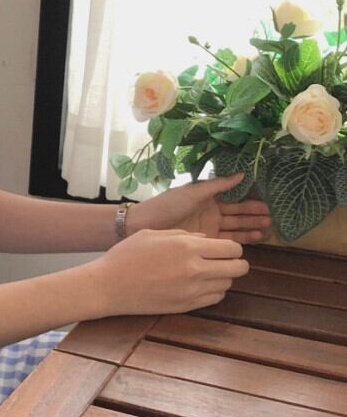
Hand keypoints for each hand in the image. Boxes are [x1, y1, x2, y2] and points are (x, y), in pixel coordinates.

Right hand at [89, 228, 249, 316]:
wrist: (107, 286)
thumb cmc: (126, 256)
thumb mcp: (153, 234)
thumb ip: (184, 234)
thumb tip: (205, 239)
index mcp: (187, 246)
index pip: (232, 248)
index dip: (233, 247)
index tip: (224, 248)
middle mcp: (194, 269)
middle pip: (238, 268)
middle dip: (235, 263)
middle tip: (223, 261)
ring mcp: (191, 291)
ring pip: (227, 284)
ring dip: (222, 278)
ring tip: (206, 273)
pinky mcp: (185, 306)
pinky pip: (214, 299)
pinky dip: (212, 291)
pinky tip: (197, 286)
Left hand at [126, 173, 270, 242]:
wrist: (143, 225)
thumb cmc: (167, 205)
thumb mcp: (193, 192)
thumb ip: (217, 185)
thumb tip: (242, 174)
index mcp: (208, 198)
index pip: (234, 198)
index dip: (250, 201)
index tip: (268, 203)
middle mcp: (210, 213)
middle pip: (237, 214)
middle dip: (254, 216)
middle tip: (272, 218)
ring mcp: (208, 228)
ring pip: (234, 228)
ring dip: (250, 229)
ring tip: (267, 230)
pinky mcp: (204, 242)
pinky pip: (225, 241)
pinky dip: (240, 241)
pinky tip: (253, 241)